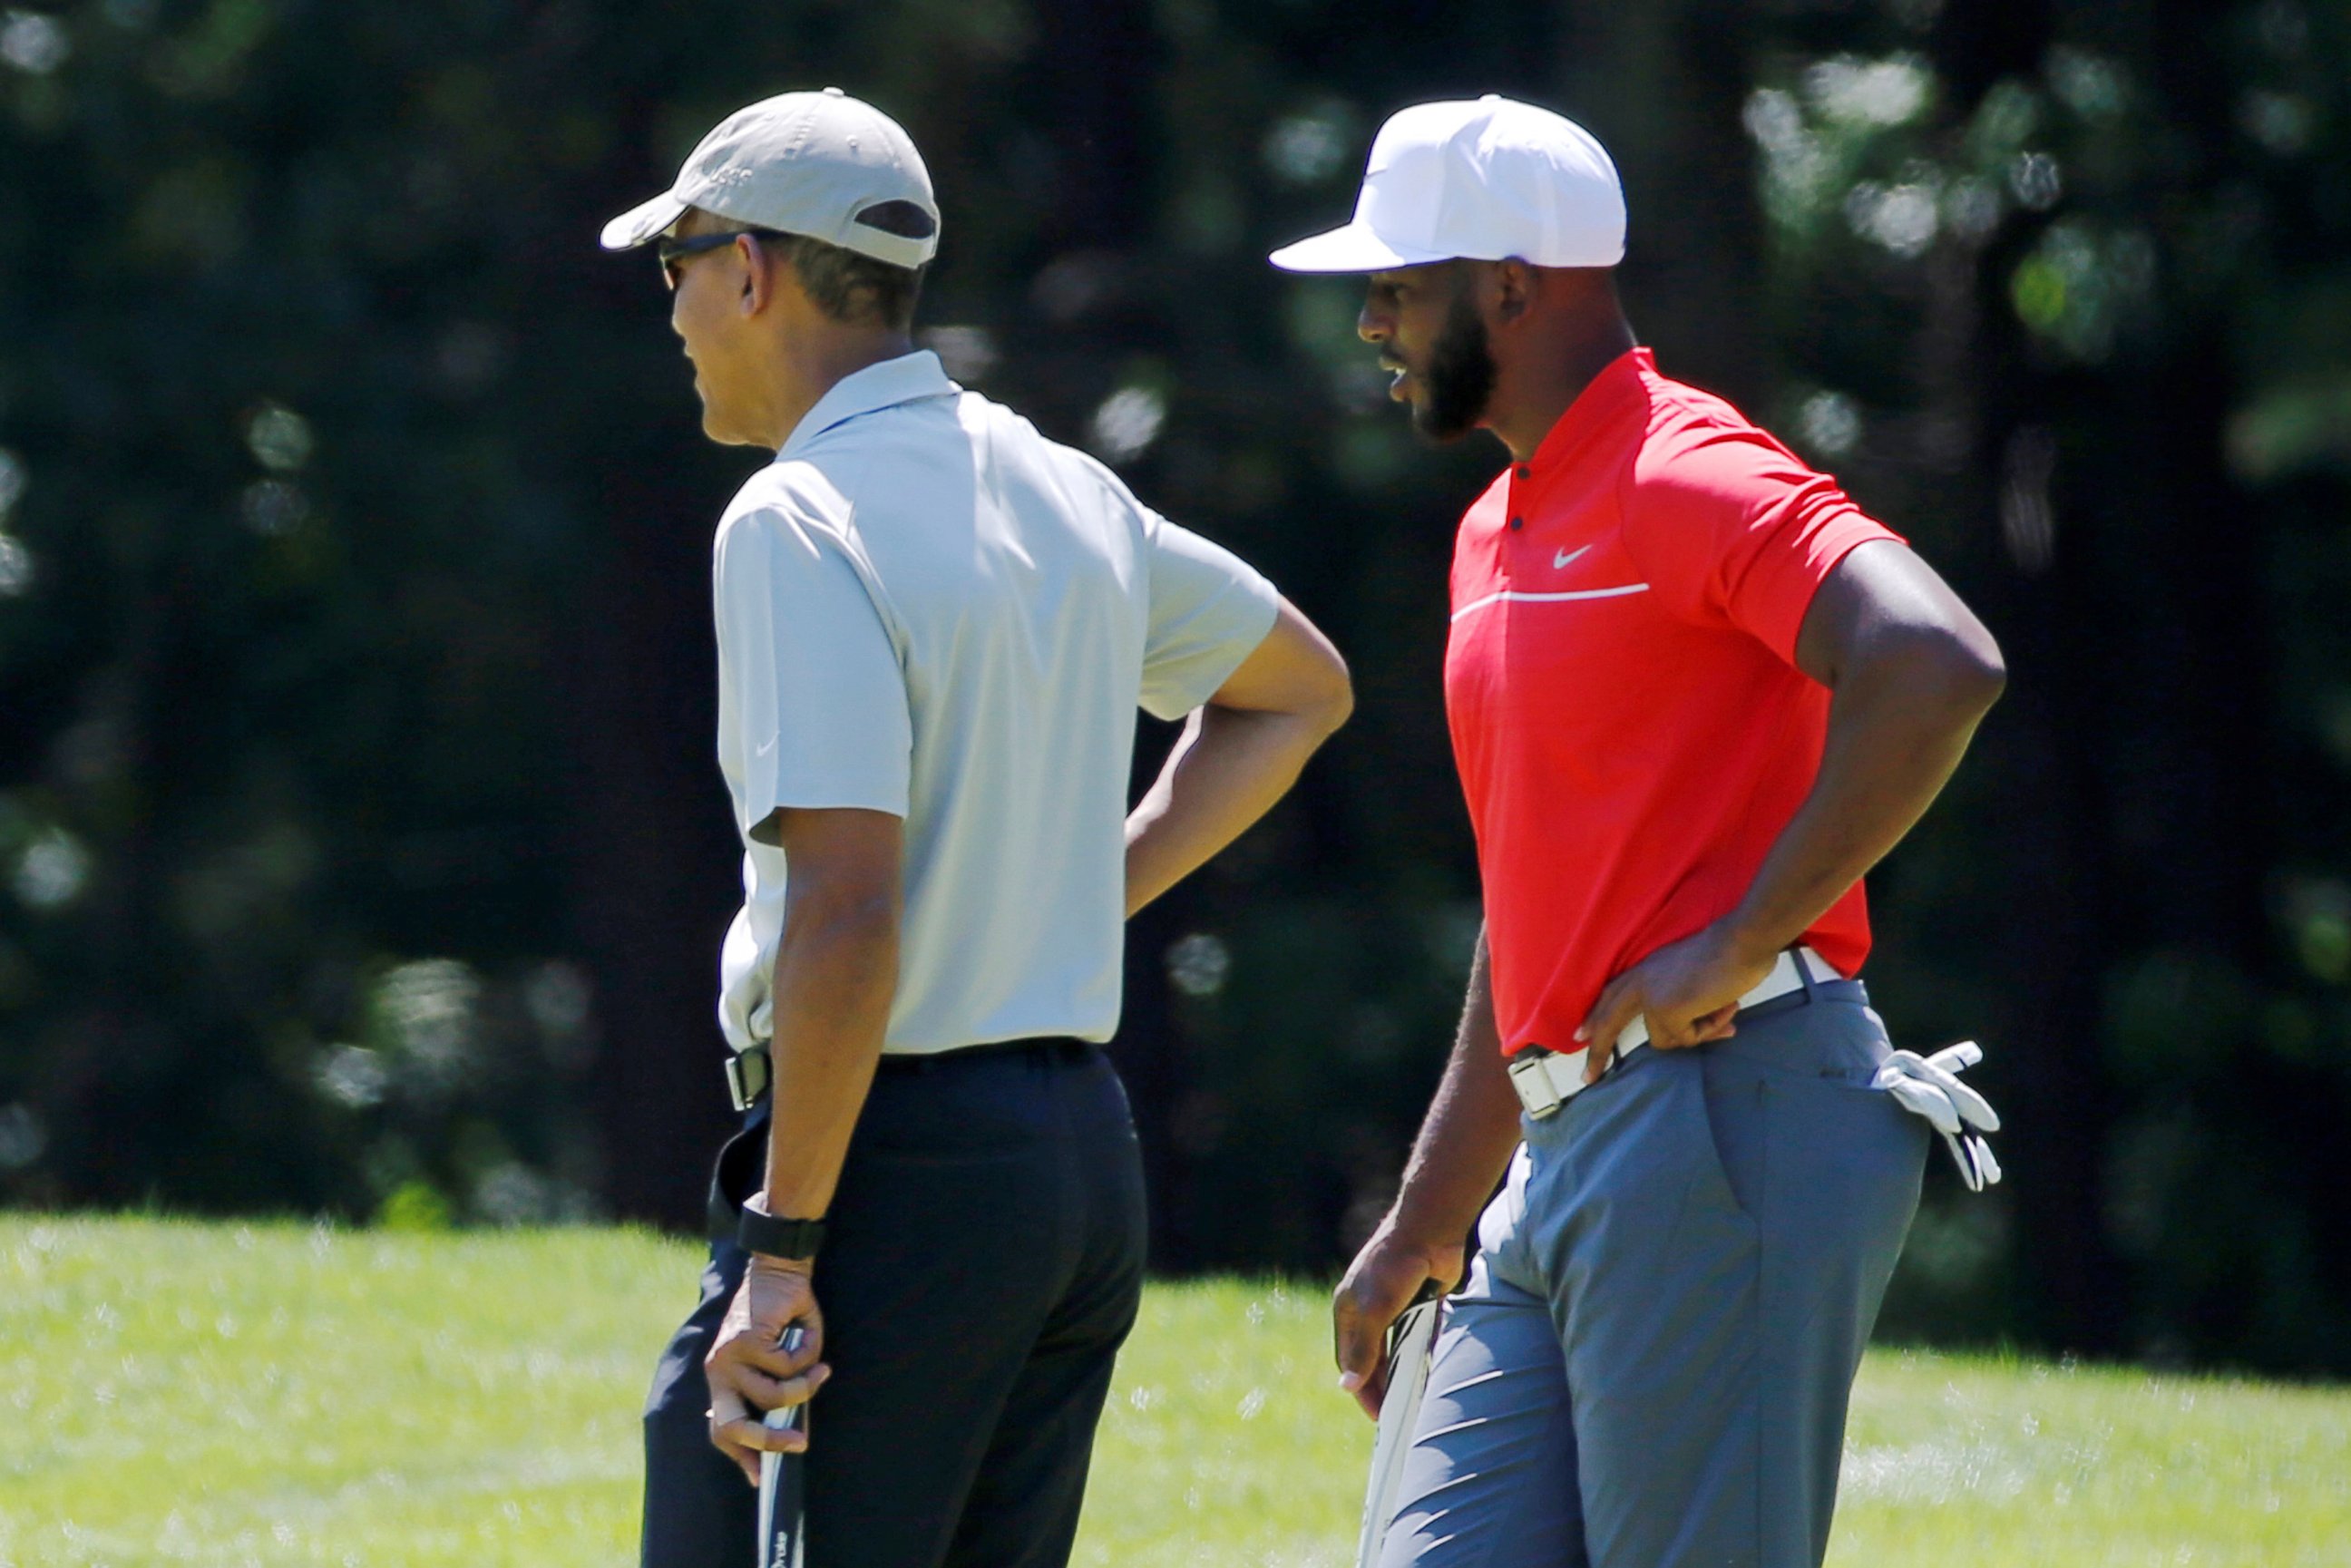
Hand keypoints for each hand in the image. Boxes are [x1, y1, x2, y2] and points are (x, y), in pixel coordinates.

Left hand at [704, 1257, 829, 1483]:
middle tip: (801, 1444)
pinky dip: (806, 1359)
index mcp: (722, 1379)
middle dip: (768, 1442)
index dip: (740, 1455)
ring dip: (804, 1389)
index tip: (759, 1478)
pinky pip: (785, 1368)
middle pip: (732, 1426)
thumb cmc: (783, 1317)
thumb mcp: (780, 1360)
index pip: (720, 1427)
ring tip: (821, 1373)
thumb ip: (780, 1388)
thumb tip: (791, 1427)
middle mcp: (717, 1372)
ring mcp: (727, 1357)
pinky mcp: (745, 1341)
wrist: (777, 1270)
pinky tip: (808, 1339)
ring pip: (771, 1396)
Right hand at [1331, 1216, 1462, 1421]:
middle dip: (1380, 1385)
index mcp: (1347, 1310)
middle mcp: (1367, 1309)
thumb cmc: (1394, 1267)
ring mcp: (1393, 1305)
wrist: (1430, 1230)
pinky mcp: (1419, 1301)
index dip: (1361, 1388)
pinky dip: (1421, 1352)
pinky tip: (1429, 1369)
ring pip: (1395, 1348)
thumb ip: (1363, 1350)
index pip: (1349, 1361)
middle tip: (1397, 1414)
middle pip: (1371, 1357)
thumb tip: (1347, 1386)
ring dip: (1401, 1371)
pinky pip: (1418, 1334)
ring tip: (1412, 1398)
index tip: (1377, 1416)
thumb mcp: (1375, 1311)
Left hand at [1575, 921, 1779, 1083]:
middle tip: (1586, 1079)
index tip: (1579, 1034)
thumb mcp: (1691, 978)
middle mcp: (1640, 982)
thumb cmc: (1727, 954)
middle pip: (1609, 1022)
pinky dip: (1709, 1030)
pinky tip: (1725, 1007)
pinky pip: (1685, 1040)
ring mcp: (1650, 997)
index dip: (1596, 1016)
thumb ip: (1680, 1002)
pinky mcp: (1665, 1011)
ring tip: (1724, 1007)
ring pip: (1667, 1039)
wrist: (1741, 943)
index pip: (1611, 996)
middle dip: (1598, 1053)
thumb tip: (1685, 1033)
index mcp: (1644, 970)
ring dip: (1700, 1031)